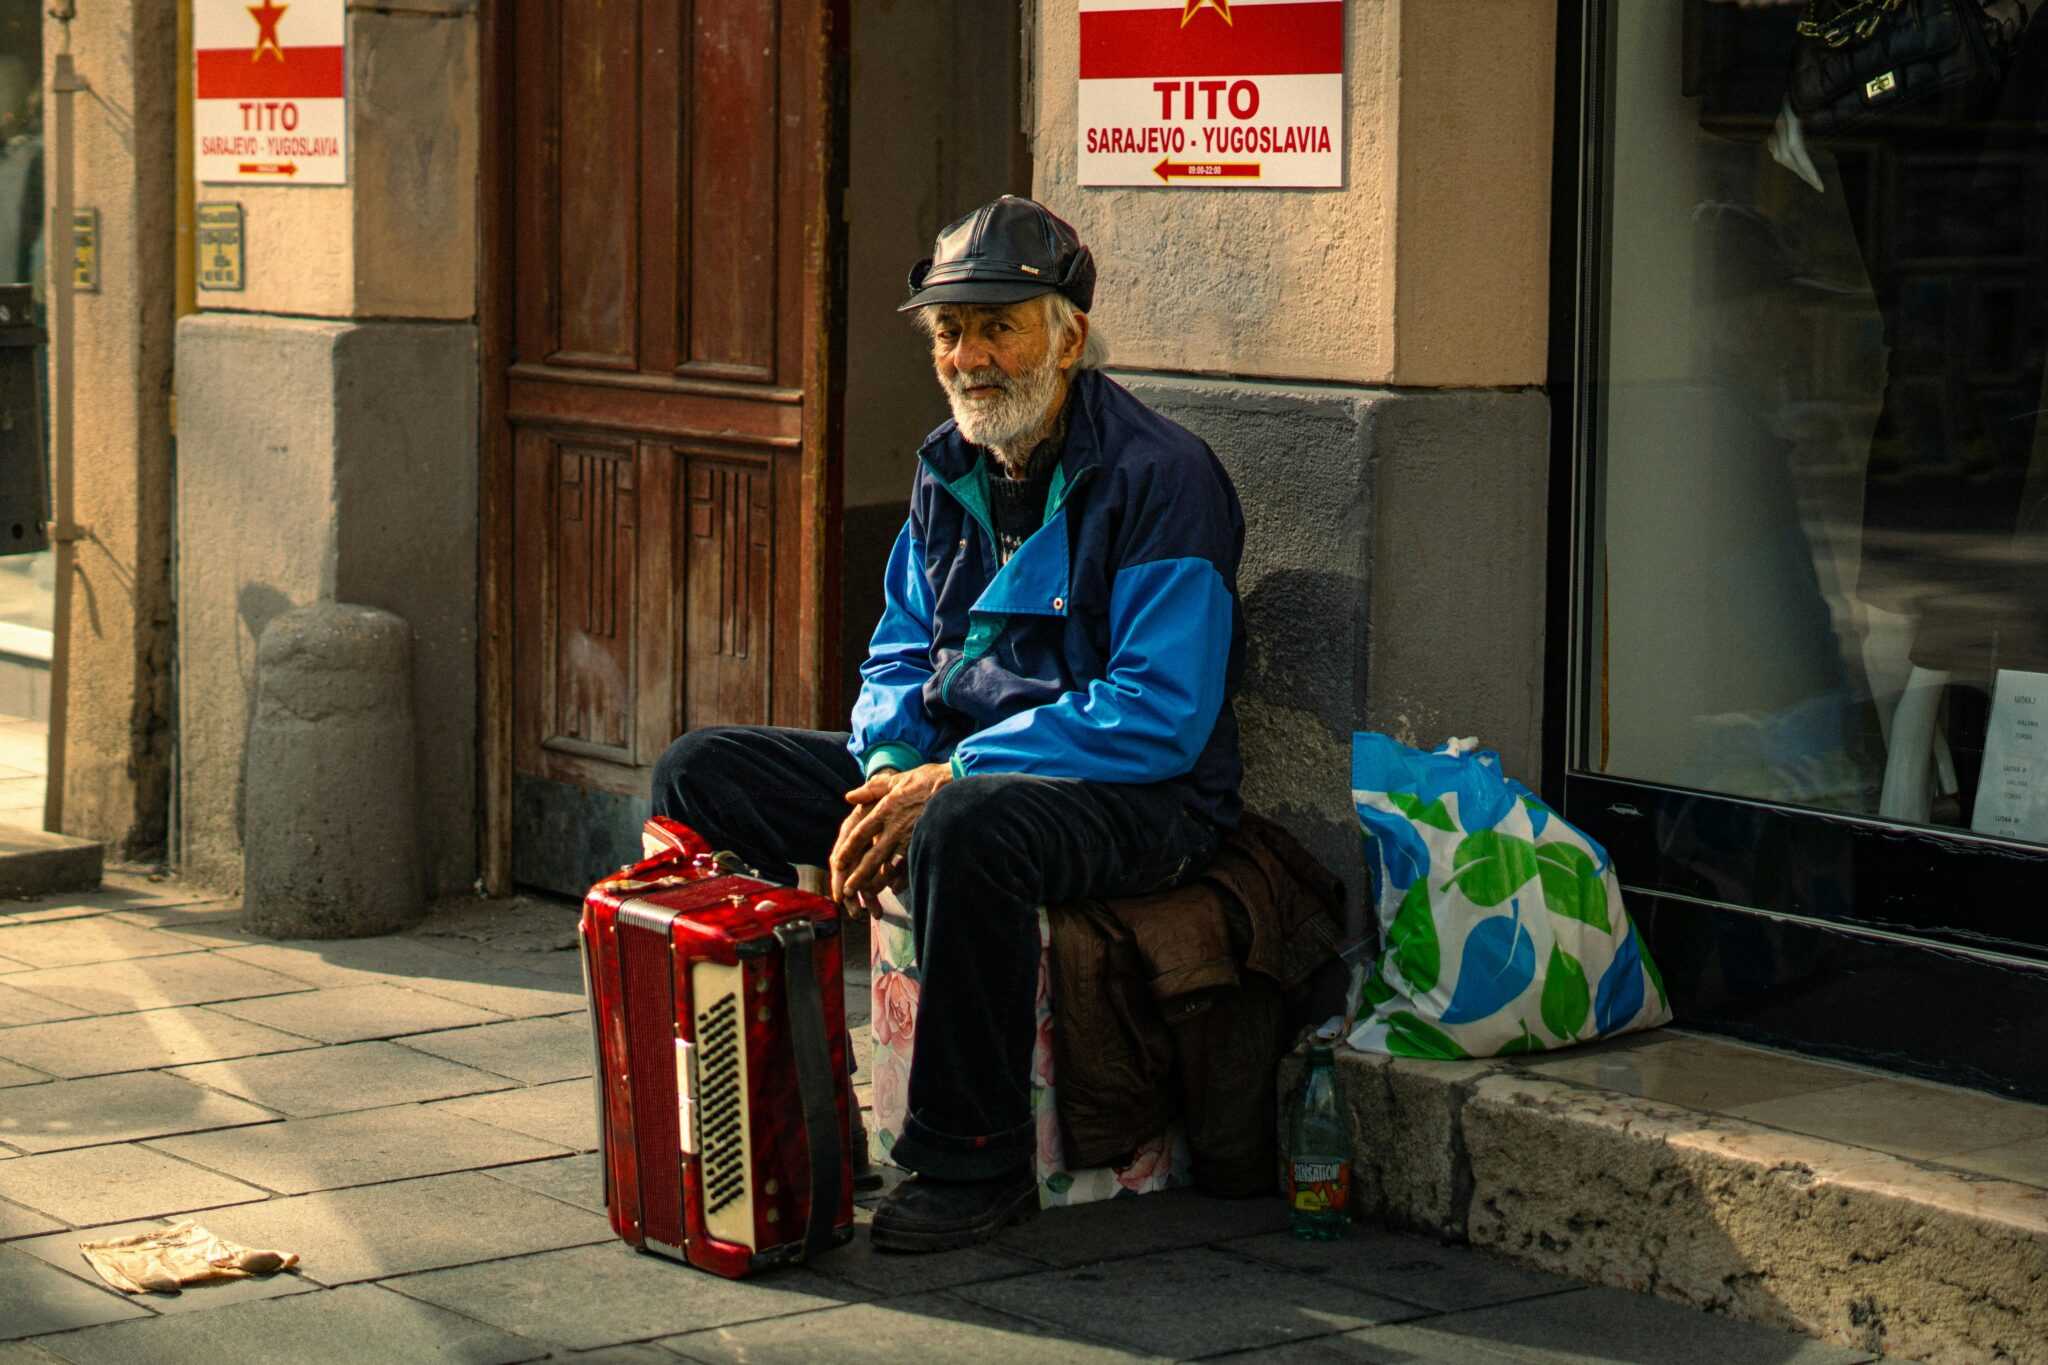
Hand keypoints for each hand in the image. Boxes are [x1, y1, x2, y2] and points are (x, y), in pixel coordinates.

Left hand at [829, 762, 952, 909]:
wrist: (959, 783)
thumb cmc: (928, 779)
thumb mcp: (897, 779)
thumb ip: (872, 789)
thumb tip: (849, 796)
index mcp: (885, 809)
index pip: (860, 834)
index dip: (847, 850)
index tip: (837, 863)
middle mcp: (896, 827)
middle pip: (872, 856)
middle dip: (858, 875)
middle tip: (846, 890)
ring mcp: (913, 838)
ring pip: (891, 866)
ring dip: (878, 882)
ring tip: (867, 895)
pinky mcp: (927, 844)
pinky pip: (912, 866)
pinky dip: (903, 879)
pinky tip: (896, 888)